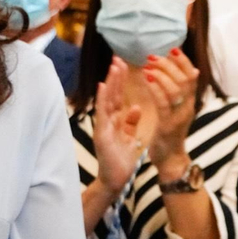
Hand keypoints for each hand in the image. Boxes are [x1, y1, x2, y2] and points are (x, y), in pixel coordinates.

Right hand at [93, 56, 144, 190]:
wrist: (117, 180)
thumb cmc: (122, 160)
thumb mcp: (130, 138)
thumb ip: (131, 123)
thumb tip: (136, 107)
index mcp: (115, 121)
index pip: (117, 97)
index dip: (120, 81)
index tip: (124, 64)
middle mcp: (107, 121)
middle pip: (111, 95)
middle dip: (114, 77)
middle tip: (117, 58)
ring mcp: (103, 127)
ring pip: (106, 100)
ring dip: (109, 83)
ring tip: (113, 66)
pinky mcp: (101, 134)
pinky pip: (102, 115)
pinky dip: (102, 100)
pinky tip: (103, 87)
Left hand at [145, 49, 198, 166]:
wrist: (169, 159)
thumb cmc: (169, 133)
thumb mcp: (177, 109)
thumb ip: (179, 92)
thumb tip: (188, 70)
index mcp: (190, 102)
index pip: (192, 76)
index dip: (184, 61)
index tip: (172, 48)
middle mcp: (188, 108)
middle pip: (185, 79)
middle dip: (169, 65)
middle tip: (152, 57)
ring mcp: (179, 117)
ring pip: (176, 89)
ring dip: (161, 74)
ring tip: (148, 66)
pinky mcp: (168, 125)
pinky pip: (163, 103)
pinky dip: (155, 89)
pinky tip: (147, 80)